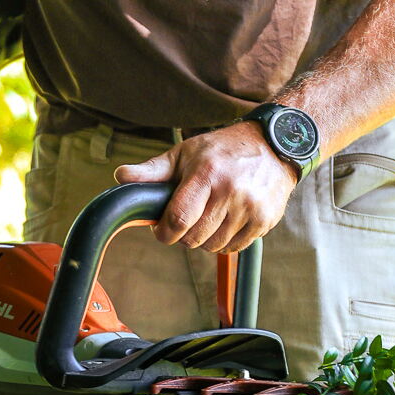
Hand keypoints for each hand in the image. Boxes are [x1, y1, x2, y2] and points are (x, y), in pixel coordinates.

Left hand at [113, 122, 297, 253]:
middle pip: (194, 239)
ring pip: (213, 247)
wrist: (274, 146)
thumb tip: (120, 177)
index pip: (178, 219)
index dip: (164, 232)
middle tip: (187, 218)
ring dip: (205, 238)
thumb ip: (153, 170)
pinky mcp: (265, 221)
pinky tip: (226, 220)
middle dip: (183, 234)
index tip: (161, 229)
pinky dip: (225, 240)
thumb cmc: (223, 149)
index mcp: (206, 174)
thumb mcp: (186, 153)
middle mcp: (230, 192)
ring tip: (208, 216)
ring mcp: (250, 209)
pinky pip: (235, 248)